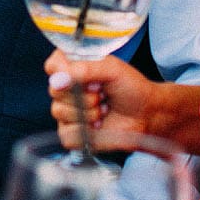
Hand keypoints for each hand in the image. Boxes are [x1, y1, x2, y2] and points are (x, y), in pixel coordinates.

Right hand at [46, 53, 199, 156]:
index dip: (63, 71)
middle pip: (55, 90)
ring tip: (104, 109)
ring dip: (87, 111)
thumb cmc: (132, 88)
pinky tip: (100, 125)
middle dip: (83, 93)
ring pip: (59, 112)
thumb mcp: (112, 69)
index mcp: (74, 68)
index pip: (52, 66)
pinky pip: (66, 133)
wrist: (147, 115)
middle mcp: (66, 89)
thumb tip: (58, 79)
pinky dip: (86, 130)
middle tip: (102, 92)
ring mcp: (67, 112)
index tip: (84, 76)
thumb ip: (85, 69)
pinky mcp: (72, 134)